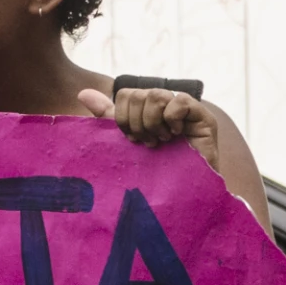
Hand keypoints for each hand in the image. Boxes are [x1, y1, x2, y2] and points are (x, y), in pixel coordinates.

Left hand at [78, 85, 225, 174]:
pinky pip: (179, 101)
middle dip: (137, 123)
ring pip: (156, 95)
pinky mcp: (202, 115)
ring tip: (160, 141)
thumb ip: (108, 116)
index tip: (131, 139)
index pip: (126, 94)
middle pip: (139, 94)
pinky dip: (172, 119)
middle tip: (147, 142)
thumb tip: (83, 93)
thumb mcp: (126, 139)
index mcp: (146, 107)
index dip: (123, 117)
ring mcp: (184, 108)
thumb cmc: (154, 166)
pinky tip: (175, 134)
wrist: (182, 191)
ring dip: (153, 123)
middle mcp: (165, 103)